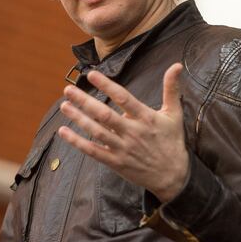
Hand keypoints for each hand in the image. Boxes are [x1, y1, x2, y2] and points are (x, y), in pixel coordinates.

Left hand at [58, 62, 187, 201]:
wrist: (173, 176)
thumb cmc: (172, 141)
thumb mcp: (175, 114)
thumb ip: (171, 88)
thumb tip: (176, 65)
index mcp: (146, 118)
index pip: (124, 98)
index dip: (107, 85)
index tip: (91, 74)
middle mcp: (133, 132)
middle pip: (105, 115)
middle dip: (85, 101)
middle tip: (68, 90)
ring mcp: (123, 148)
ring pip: (96, 132)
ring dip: (79, 119)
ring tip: (64, 106)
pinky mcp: (116, 162)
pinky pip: (93, 151)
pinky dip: (77, 142)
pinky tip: (64, 132)